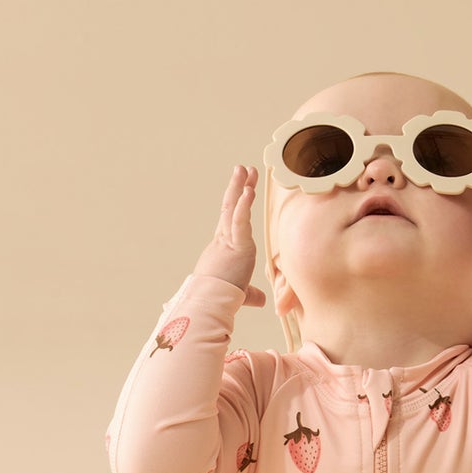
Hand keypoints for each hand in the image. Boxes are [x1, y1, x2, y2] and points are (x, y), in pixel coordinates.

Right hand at [193, 164, 265, 306]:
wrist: (210, 303)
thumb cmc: (222, 299)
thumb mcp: (241, 293)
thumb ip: (251, 294)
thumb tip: (261, 300)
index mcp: (224, 247)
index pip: (231, 220)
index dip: (238, 203)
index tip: (245, 188)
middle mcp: (223, 240)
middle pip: (230, 207)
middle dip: (237, 186)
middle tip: (243, 168)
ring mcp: (228, 241)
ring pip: (233, 209)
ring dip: (239, 187)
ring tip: (245, 169)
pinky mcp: (235, 246)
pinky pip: (239, 221)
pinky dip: (244, 205)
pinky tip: (249, 190)